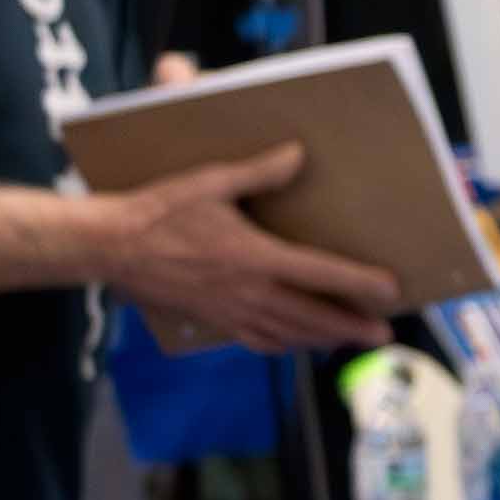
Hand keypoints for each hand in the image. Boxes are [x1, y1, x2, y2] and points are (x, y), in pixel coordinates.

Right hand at [97, 145, 404, 352]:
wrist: (109, 246)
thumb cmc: (158, 211)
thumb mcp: (210, 183)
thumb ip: (258, 172)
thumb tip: (297, 154)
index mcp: (255, 257)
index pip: (321, 274)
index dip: (359, 284)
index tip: (390, 292)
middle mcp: (248, 291)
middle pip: (312, 316)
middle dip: (351, 327)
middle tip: (384, 335)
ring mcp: (229, 311)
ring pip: (287, 333)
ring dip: (322, 339)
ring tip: (348, 341)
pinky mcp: (211, 319)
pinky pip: (255, 339)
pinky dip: (282, 345)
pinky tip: (294, 344)